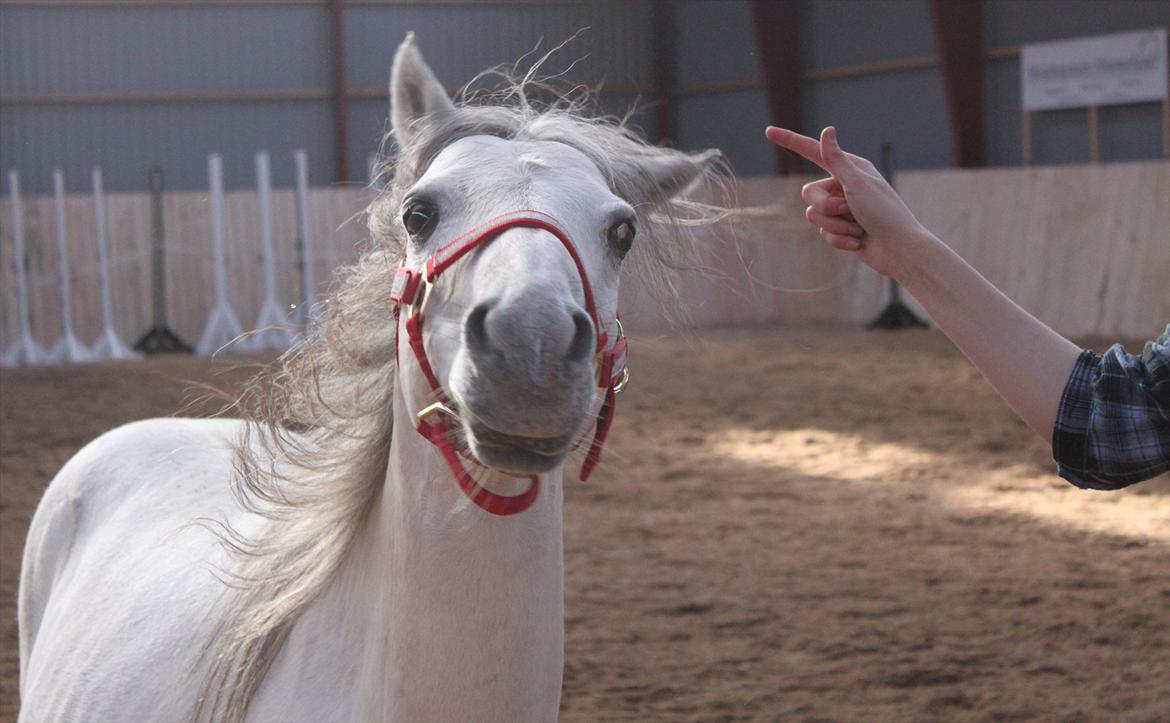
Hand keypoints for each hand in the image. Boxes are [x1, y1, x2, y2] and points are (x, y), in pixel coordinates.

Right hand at [765, 125, 933, 280]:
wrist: (898, 249)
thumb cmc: (883, 212)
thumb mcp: (857, 183)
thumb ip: (836, 159)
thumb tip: (827, 130)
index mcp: (849, 168)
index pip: (813, 152)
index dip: (790, 142)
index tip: (769, 132)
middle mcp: (843, 186)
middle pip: (809, 193)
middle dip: (826, 207)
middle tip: (849, 210)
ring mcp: (841, 209)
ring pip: (813, 216)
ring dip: (834, 225)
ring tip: (857, 228)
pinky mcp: (840, 229)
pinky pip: (823, 233)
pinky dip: (840, 239)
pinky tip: (858, 242)